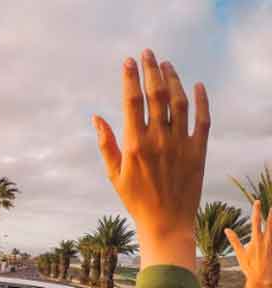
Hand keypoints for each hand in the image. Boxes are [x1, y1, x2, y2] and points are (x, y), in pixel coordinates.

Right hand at [93, 49, 210, 272]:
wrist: (167, 223)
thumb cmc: (136, 200)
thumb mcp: (114, 175)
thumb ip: (106, 144)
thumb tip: (96, 117)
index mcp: (135, 145)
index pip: (132, 102)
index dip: (130, 79)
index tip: (128, 61)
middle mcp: (159, 140)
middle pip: (156, 95)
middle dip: (151, 70)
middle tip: (148, 53)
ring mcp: (181, 144)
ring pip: (179, 102)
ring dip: (173, 79)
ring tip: (167, 65)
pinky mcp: (199, 151)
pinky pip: (203, 119)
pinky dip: (202, 100)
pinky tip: (197, 85)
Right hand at [226, 200, 271, 287]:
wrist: (262, 281)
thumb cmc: (250, 269)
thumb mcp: (241, 254)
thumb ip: (234, 241)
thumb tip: (227, 229)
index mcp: (256, 240)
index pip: (256, 222)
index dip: (256, 211)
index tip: (257, 202)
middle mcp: (266, 241)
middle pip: (271, 223)